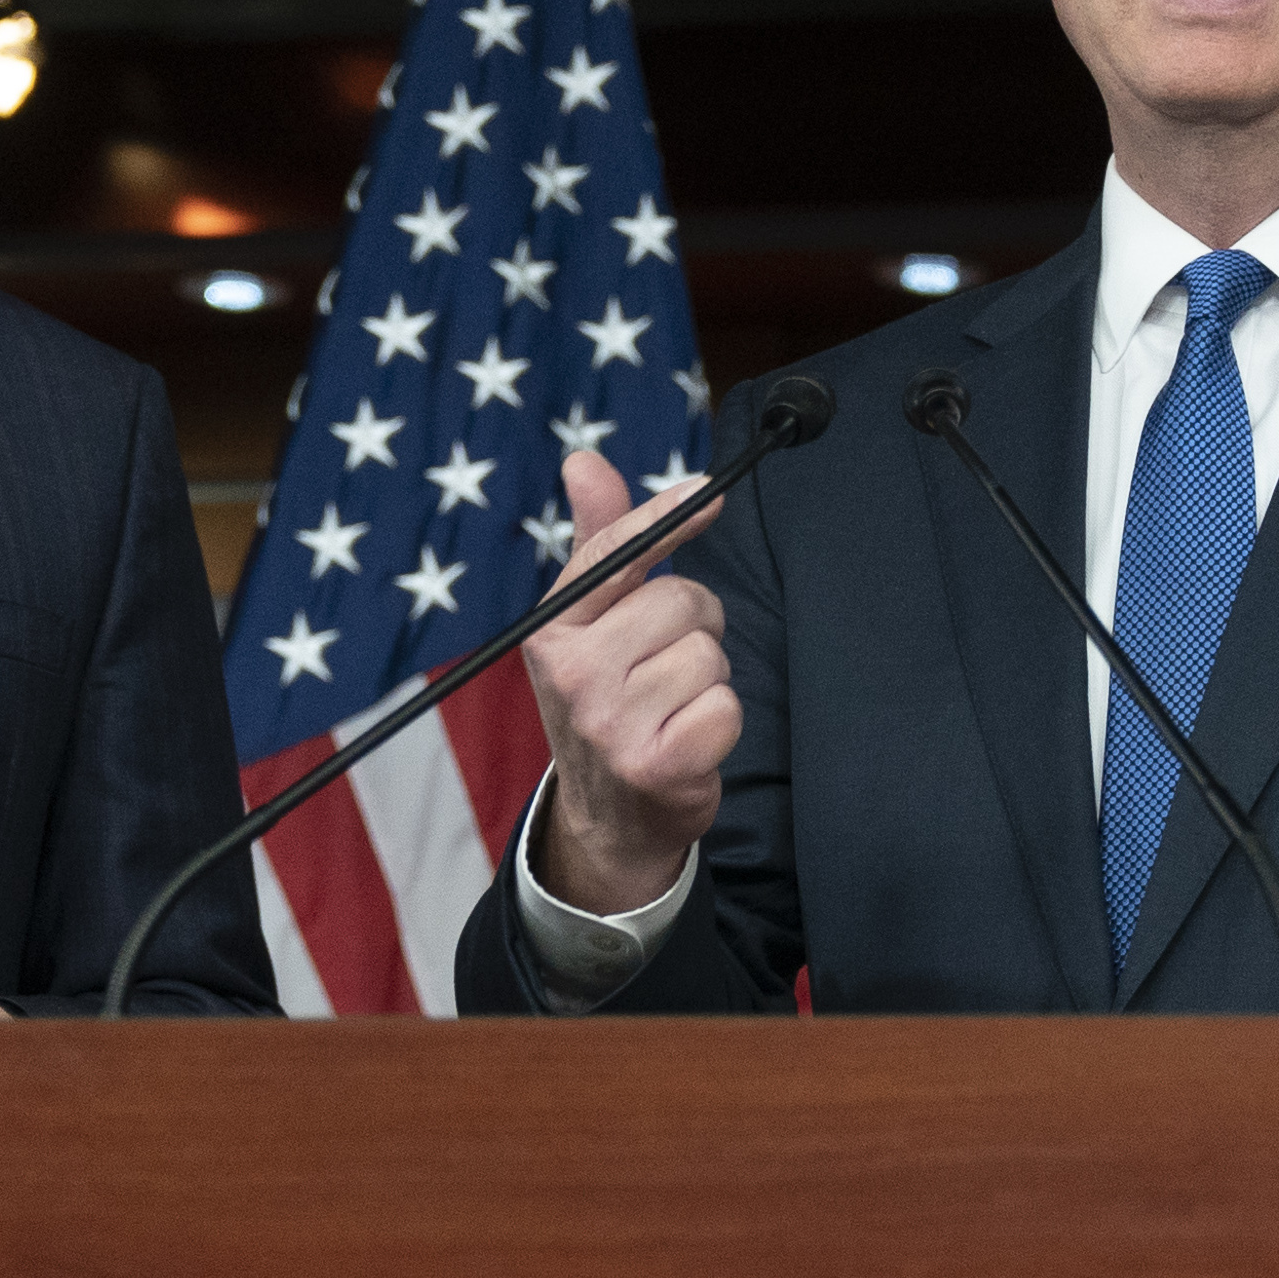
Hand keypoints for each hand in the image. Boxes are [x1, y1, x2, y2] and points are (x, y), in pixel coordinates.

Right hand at [518, 449, 737, 913]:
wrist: (610, 817)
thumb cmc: (610, 700)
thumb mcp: (590, 624)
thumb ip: (600, 541)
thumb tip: (583, 461)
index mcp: (552, 631)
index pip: (614, 555)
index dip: (665, 519)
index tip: (708, 494)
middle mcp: (572, 674)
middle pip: (682, 602)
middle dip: (695, 625)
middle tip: (668, 663)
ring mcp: (611, 724)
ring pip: (709, 654)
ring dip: (709, 677)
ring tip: (675, 704)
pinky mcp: (657, 765)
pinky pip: (726, 707)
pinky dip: (721, 721)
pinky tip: (690, 739)